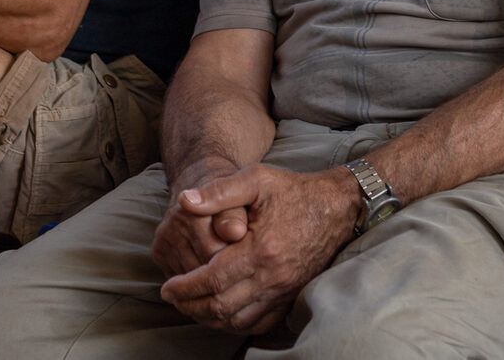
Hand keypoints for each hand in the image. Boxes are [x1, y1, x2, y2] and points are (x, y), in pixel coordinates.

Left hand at [158, 164, 358, 334]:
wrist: (337, 206)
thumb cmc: (293, 190)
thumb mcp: (256, 179)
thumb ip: (218, 191)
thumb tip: (184, 201)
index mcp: (260, 249)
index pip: (212, 279)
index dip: (185, 287)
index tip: (166, 287)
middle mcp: (274, 276)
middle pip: (222, 306)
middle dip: (192, 306)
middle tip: (173, 298)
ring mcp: (285, 290)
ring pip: (239, 320)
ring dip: (211, 319)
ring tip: (192, 306)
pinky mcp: (293, 296)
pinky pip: (260, 323)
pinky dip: (236, 323)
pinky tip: (222, 313)